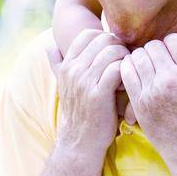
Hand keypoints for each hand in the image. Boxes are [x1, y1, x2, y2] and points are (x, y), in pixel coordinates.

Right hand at [48, 28, 128, 156]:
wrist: (80, 141)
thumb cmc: (78, 111)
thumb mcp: (63, 85)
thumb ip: (56, 63)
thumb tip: (48, 44)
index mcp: (67, 65)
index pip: (88, 34)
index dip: (106, 37)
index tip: (114, 50)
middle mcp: (73, 70)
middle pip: (103, 40)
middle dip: (119, 45)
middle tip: (126, 58)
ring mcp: (84, 82)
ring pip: (112, 52)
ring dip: (126, 58)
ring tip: (129, 69)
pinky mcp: (98, 94)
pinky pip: (117, 69)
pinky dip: (127, 71)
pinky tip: (128, 81)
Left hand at [119, 34, 176, 162]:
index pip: (174, 40)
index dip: (172, 43)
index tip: (172, 51)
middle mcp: (171, 79)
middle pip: (154, 46)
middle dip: (155, 50)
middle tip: (157, 57)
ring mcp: (153, 91)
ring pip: (138, 57)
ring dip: (140, 57)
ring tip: (145, 63)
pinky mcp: (139, 102)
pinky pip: (126, 74)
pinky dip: (128, 68)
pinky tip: (135, 72)